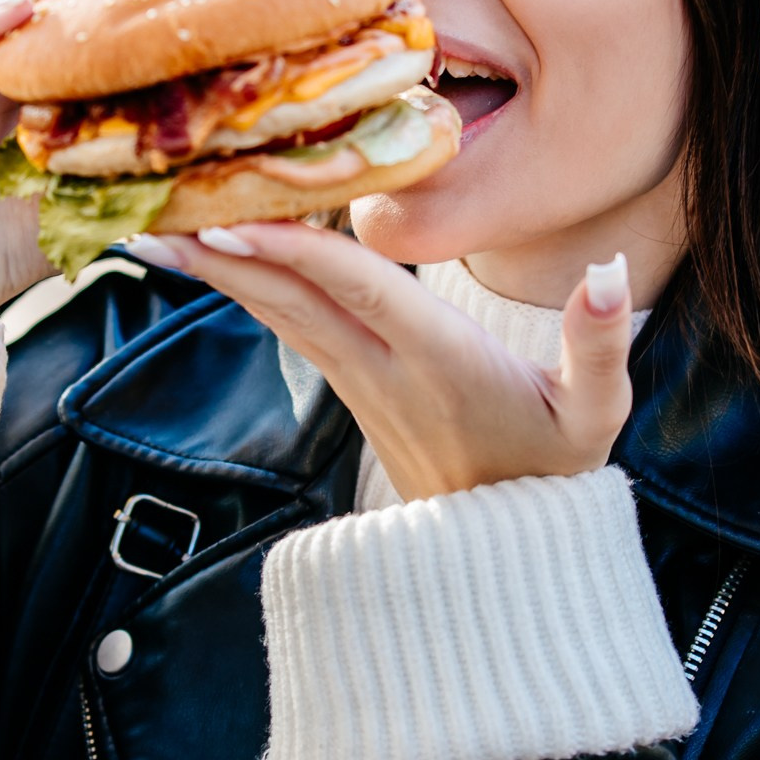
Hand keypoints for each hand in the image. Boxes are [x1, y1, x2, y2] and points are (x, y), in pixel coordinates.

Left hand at [140, 224, 634, 498]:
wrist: (506, 551)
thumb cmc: (555, 469)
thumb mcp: (598, 413)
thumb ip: (601, 342)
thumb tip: (610, 274)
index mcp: (441, 364)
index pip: (362, 294)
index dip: (298, 255)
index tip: (232, 220)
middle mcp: (384, 372)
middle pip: (293, 300)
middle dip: (222, 253)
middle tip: (149, 208)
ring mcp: (358, 383)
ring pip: (278, 314)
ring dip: (216, 269)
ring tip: (152, 225)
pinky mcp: (350, 388)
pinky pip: (288, 325)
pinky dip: (245, 285)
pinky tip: (207, 254)